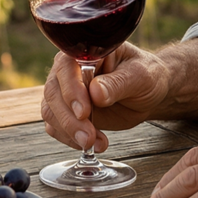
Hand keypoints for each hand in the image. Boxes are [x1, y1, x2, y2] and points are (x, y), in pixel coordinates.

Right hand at [40, 42, 171, 152]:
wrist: (146, 92)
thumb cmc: (144, 75)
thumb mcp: (140, 76)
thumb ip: (118, 83)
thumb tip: (95, 93)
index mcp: (85, 53)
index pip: (67, 67)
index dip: (71, 90)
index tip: (84, 112)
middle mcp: (69, 70)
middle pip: (54, 93)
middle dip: (69, 119)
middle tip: (88, 138)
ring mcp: (65, 92)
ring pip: (51, 112)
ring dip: (69, 132)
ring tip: (94, 143)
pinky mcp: (67, 112)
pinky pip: (56, 127)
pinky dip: (69, 139)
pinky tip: (91, 144)